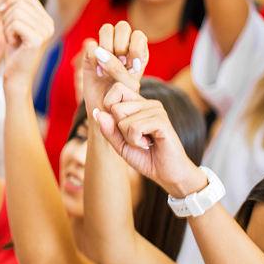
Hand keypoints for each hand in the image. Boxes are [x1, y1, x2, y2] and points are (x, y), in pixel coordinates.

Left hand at [0, 0, 54, 84]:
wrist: (16, 75)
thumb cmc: (15, 52)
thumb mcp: (15, 26)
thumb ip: (20, 9)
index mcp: (46, 19)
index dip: (10, 4)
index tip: (4, 17)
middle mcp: (49, 24)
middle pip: (20, 3)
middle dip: (7, 16)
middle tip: (8, 32)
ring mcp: (45, 32)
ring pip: (16, 13)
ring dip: (6, 26)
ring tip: (12, 39)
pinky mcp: (37, 39)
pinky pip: (15, 24)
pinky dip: (7, 33)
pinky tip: (13, 43)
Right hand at [80, 20, 147, 114]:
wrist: (104, 109)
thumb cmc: (122, 99)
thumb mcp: (128, 86)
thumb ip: (119, 69)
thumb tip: (100, 51)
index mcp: (139, 52)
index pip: (138, 35)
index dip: (134, 48)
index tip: (130, 65)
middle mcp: (123, 46)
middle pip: (123, 26)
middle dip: (120, 46)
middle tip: (118, 63)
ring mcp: (106, 48)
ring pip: (106, 29)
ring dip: (106, 47)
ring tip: (106, 65)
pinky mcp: (90, 54)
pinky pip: (90, 43)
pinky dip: (93, 56)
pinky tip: (97, 70)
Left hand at [93, 82, 203, 196]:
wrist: (167, 174)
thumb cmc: (144, 157)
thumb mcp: (119, 144)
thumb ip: (108, 129)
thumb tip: (97, 112)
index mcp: (138, 104)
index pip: (116, 89)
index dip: (109, 108)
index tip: (122, 127)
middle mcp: (148, 103)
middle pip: (115, 107)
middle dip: (119, 129)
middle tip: (136, 138)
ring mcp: (157, 110)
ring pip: (123, 120)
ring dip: (129, 138)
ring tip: (144, 142)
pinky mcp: (162, 121)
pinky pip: (134, 128)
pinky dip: (136, 141)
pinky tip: (149, 144)